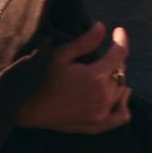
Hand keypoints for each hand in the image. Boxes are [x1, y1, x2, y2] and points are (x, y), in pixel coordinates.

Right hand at [17, 19, 129, 136]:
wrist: (27, 108)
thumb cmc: (41, 79)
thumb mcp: (60, 55)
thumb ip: (85, 42)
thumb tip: (102, 27)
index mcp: (95, 77)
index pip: (120, 53)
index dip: (121, 38)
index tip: (118, 31)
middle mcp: (102, 96)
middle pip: (120, 71)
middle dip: (113, 59)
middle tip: (100, 55)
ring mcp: (101, 113)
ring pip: (121, 89)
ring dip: (115, 78)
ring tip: (103, 72)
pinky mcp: (97, 126)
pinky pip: (122, 115)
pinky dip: (123, 103)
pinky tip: (119, 94)